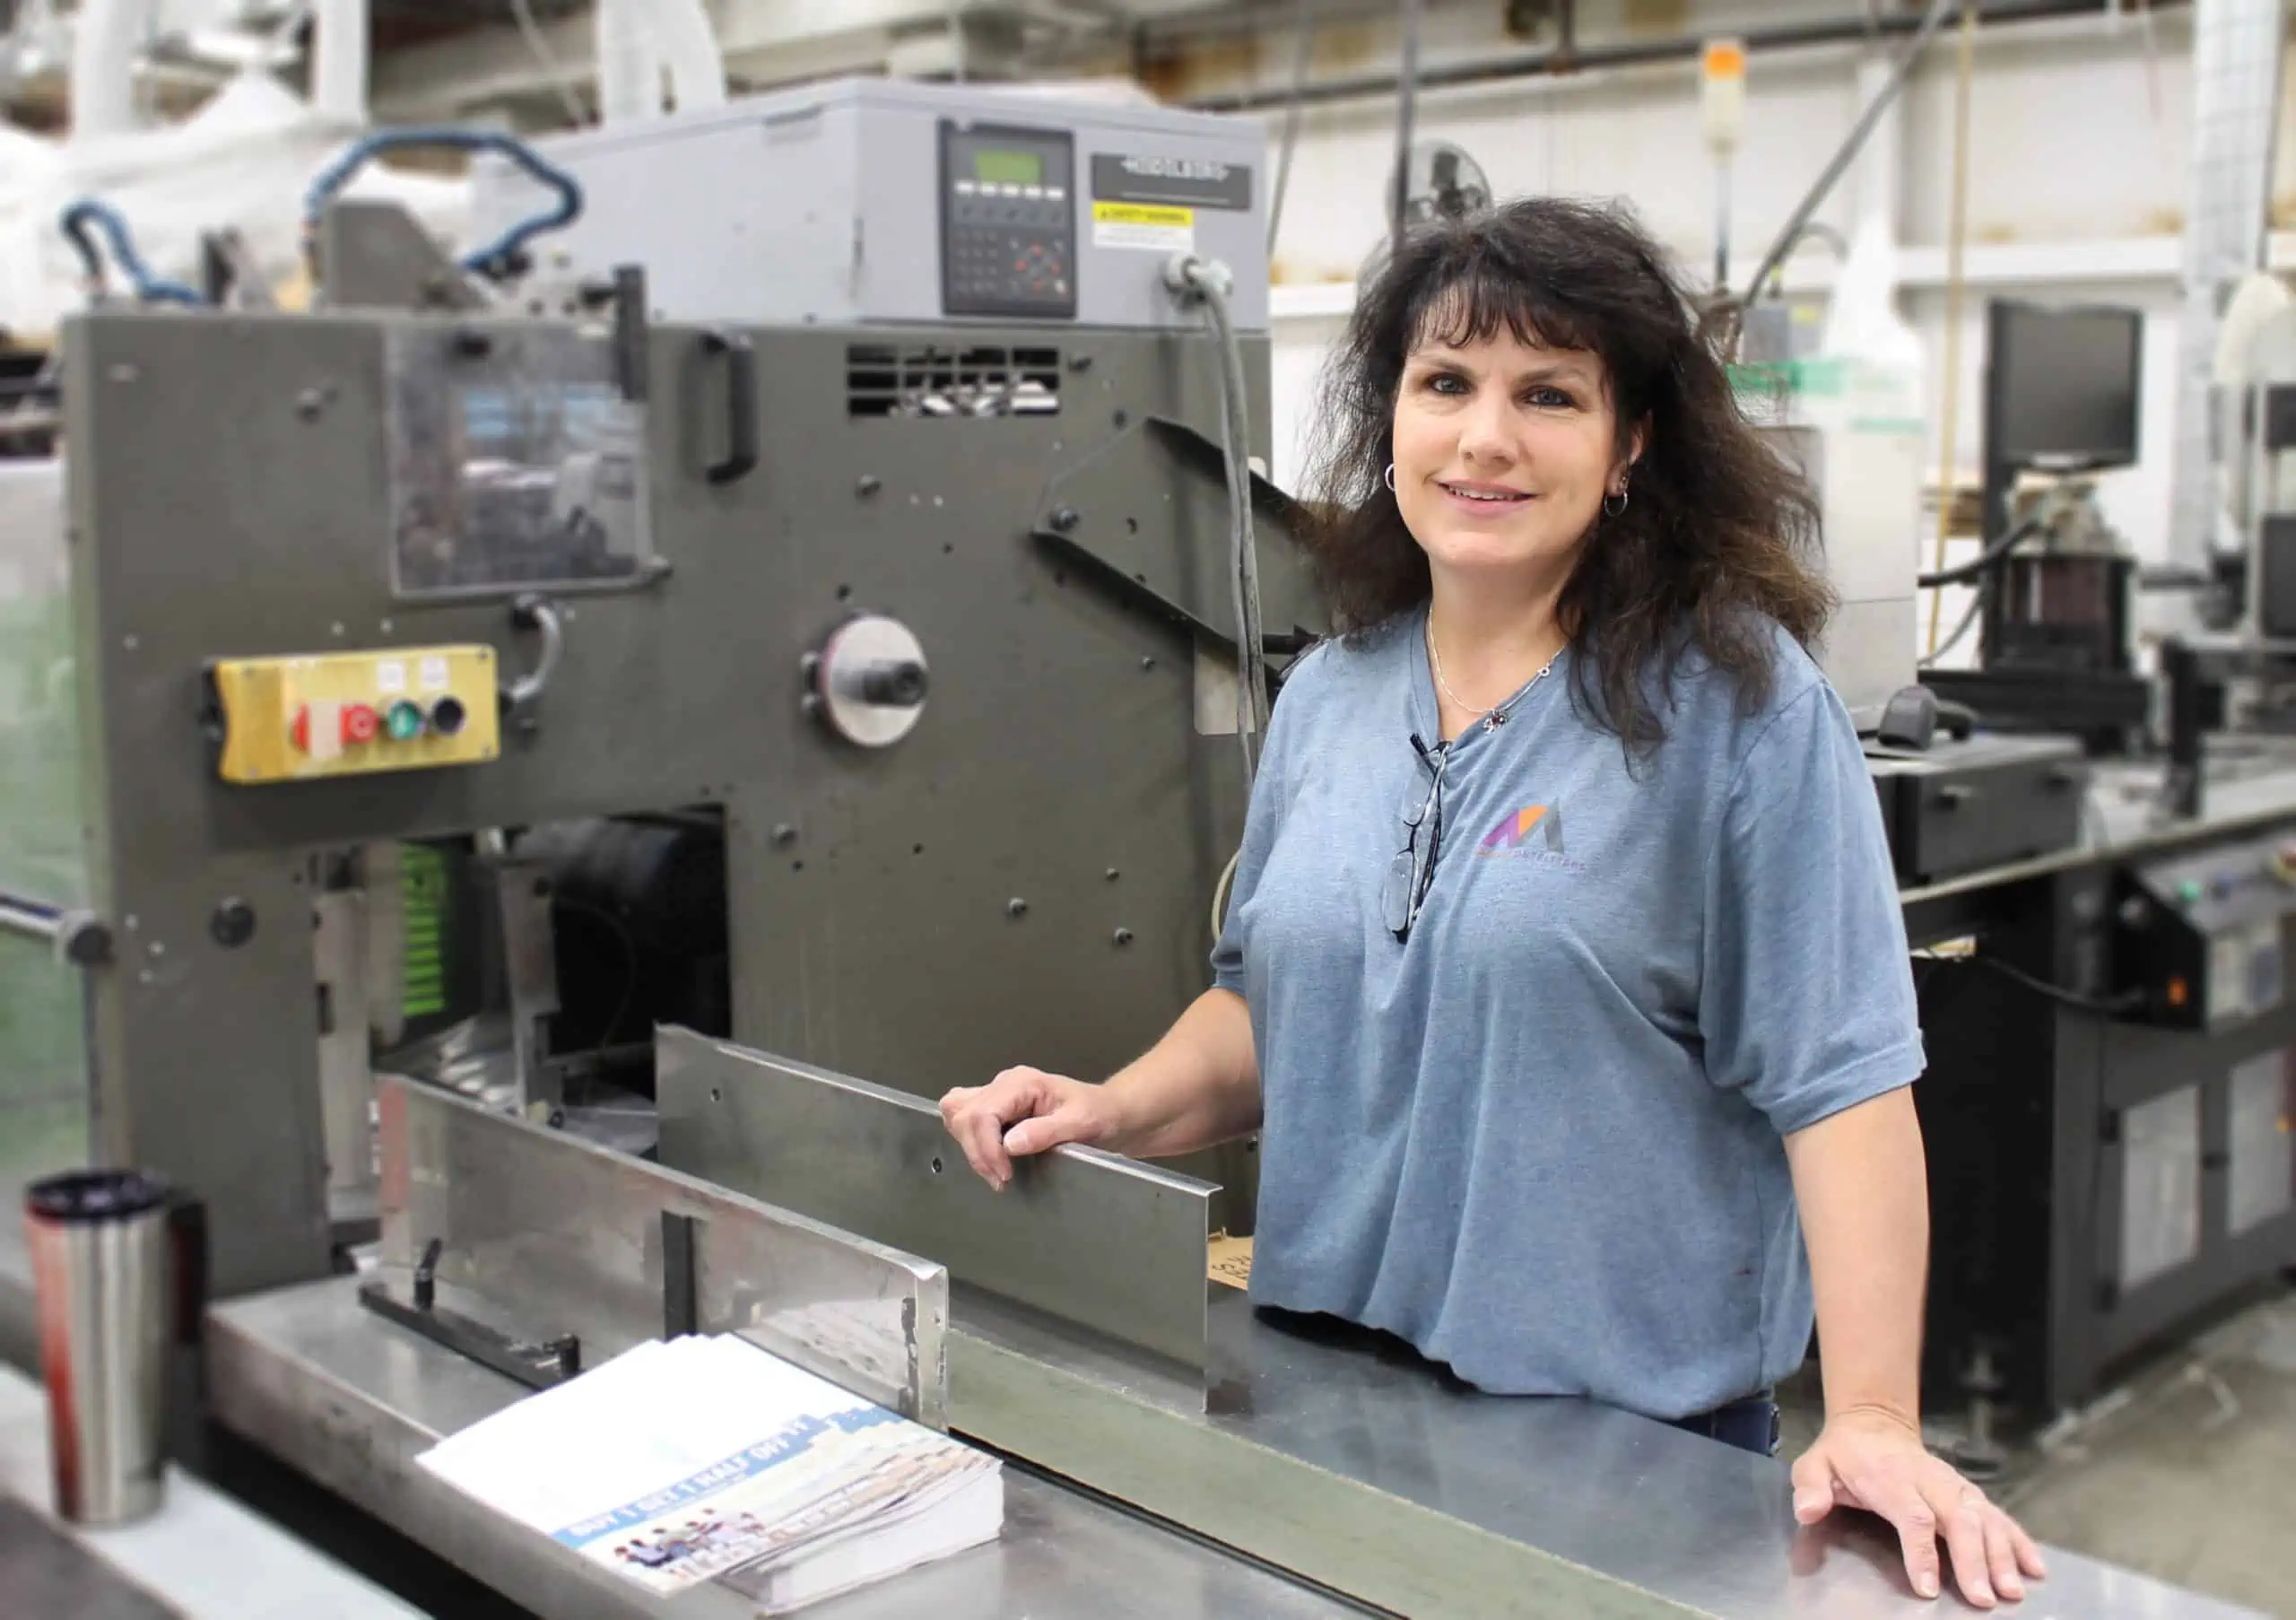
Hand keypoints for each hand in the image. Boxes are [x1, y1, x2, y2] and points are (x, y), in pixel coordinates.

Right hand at [938, 1066, 1117, 1190]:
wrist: (1109, 1113)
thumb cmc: (1100, 1115)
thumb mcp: (1081, 1123)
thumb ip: (1045, 1132)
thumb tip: (1009, 1144)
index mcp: (1023, 1083)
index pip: (982, 1113)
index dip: (986, 1148)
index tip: (1004, 1176)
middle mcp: (1005, 1084)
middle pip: (963, 1114)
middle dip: (977, 1152)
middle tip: (1001, 1180)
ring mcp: (998, 1094)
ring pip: (957, 1113)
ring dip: (969, 1146)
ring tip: (996, 1171)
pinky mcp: (996, 1106)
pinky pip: (965, 1118)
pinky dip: (969, 1140)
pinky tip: (991, 1158)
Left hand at [1792, 1409, 2045, 1607]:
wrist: (1874, 1426)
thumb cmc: (1845, 1456)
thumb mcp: (1815, 1464)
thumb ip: (1810, 1487)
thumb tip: (1808, 1510)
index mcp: (1891, 1478)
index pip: (1913, 1515)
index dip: (1923, 1551)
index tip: (1929, 1586)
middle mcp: (1930, 1481)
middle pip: (1959, 1519)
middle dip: (1974, 1559)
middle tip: (1983, 1598)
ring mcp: (1954, 1486)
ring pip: (1985, 1518)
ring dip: (2002, 1554)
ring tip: (2013, 1589)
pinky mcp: (1969, 1493)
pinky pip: (1999, 1516)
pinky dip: (2019, 1539)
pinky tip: (2034, 1566)